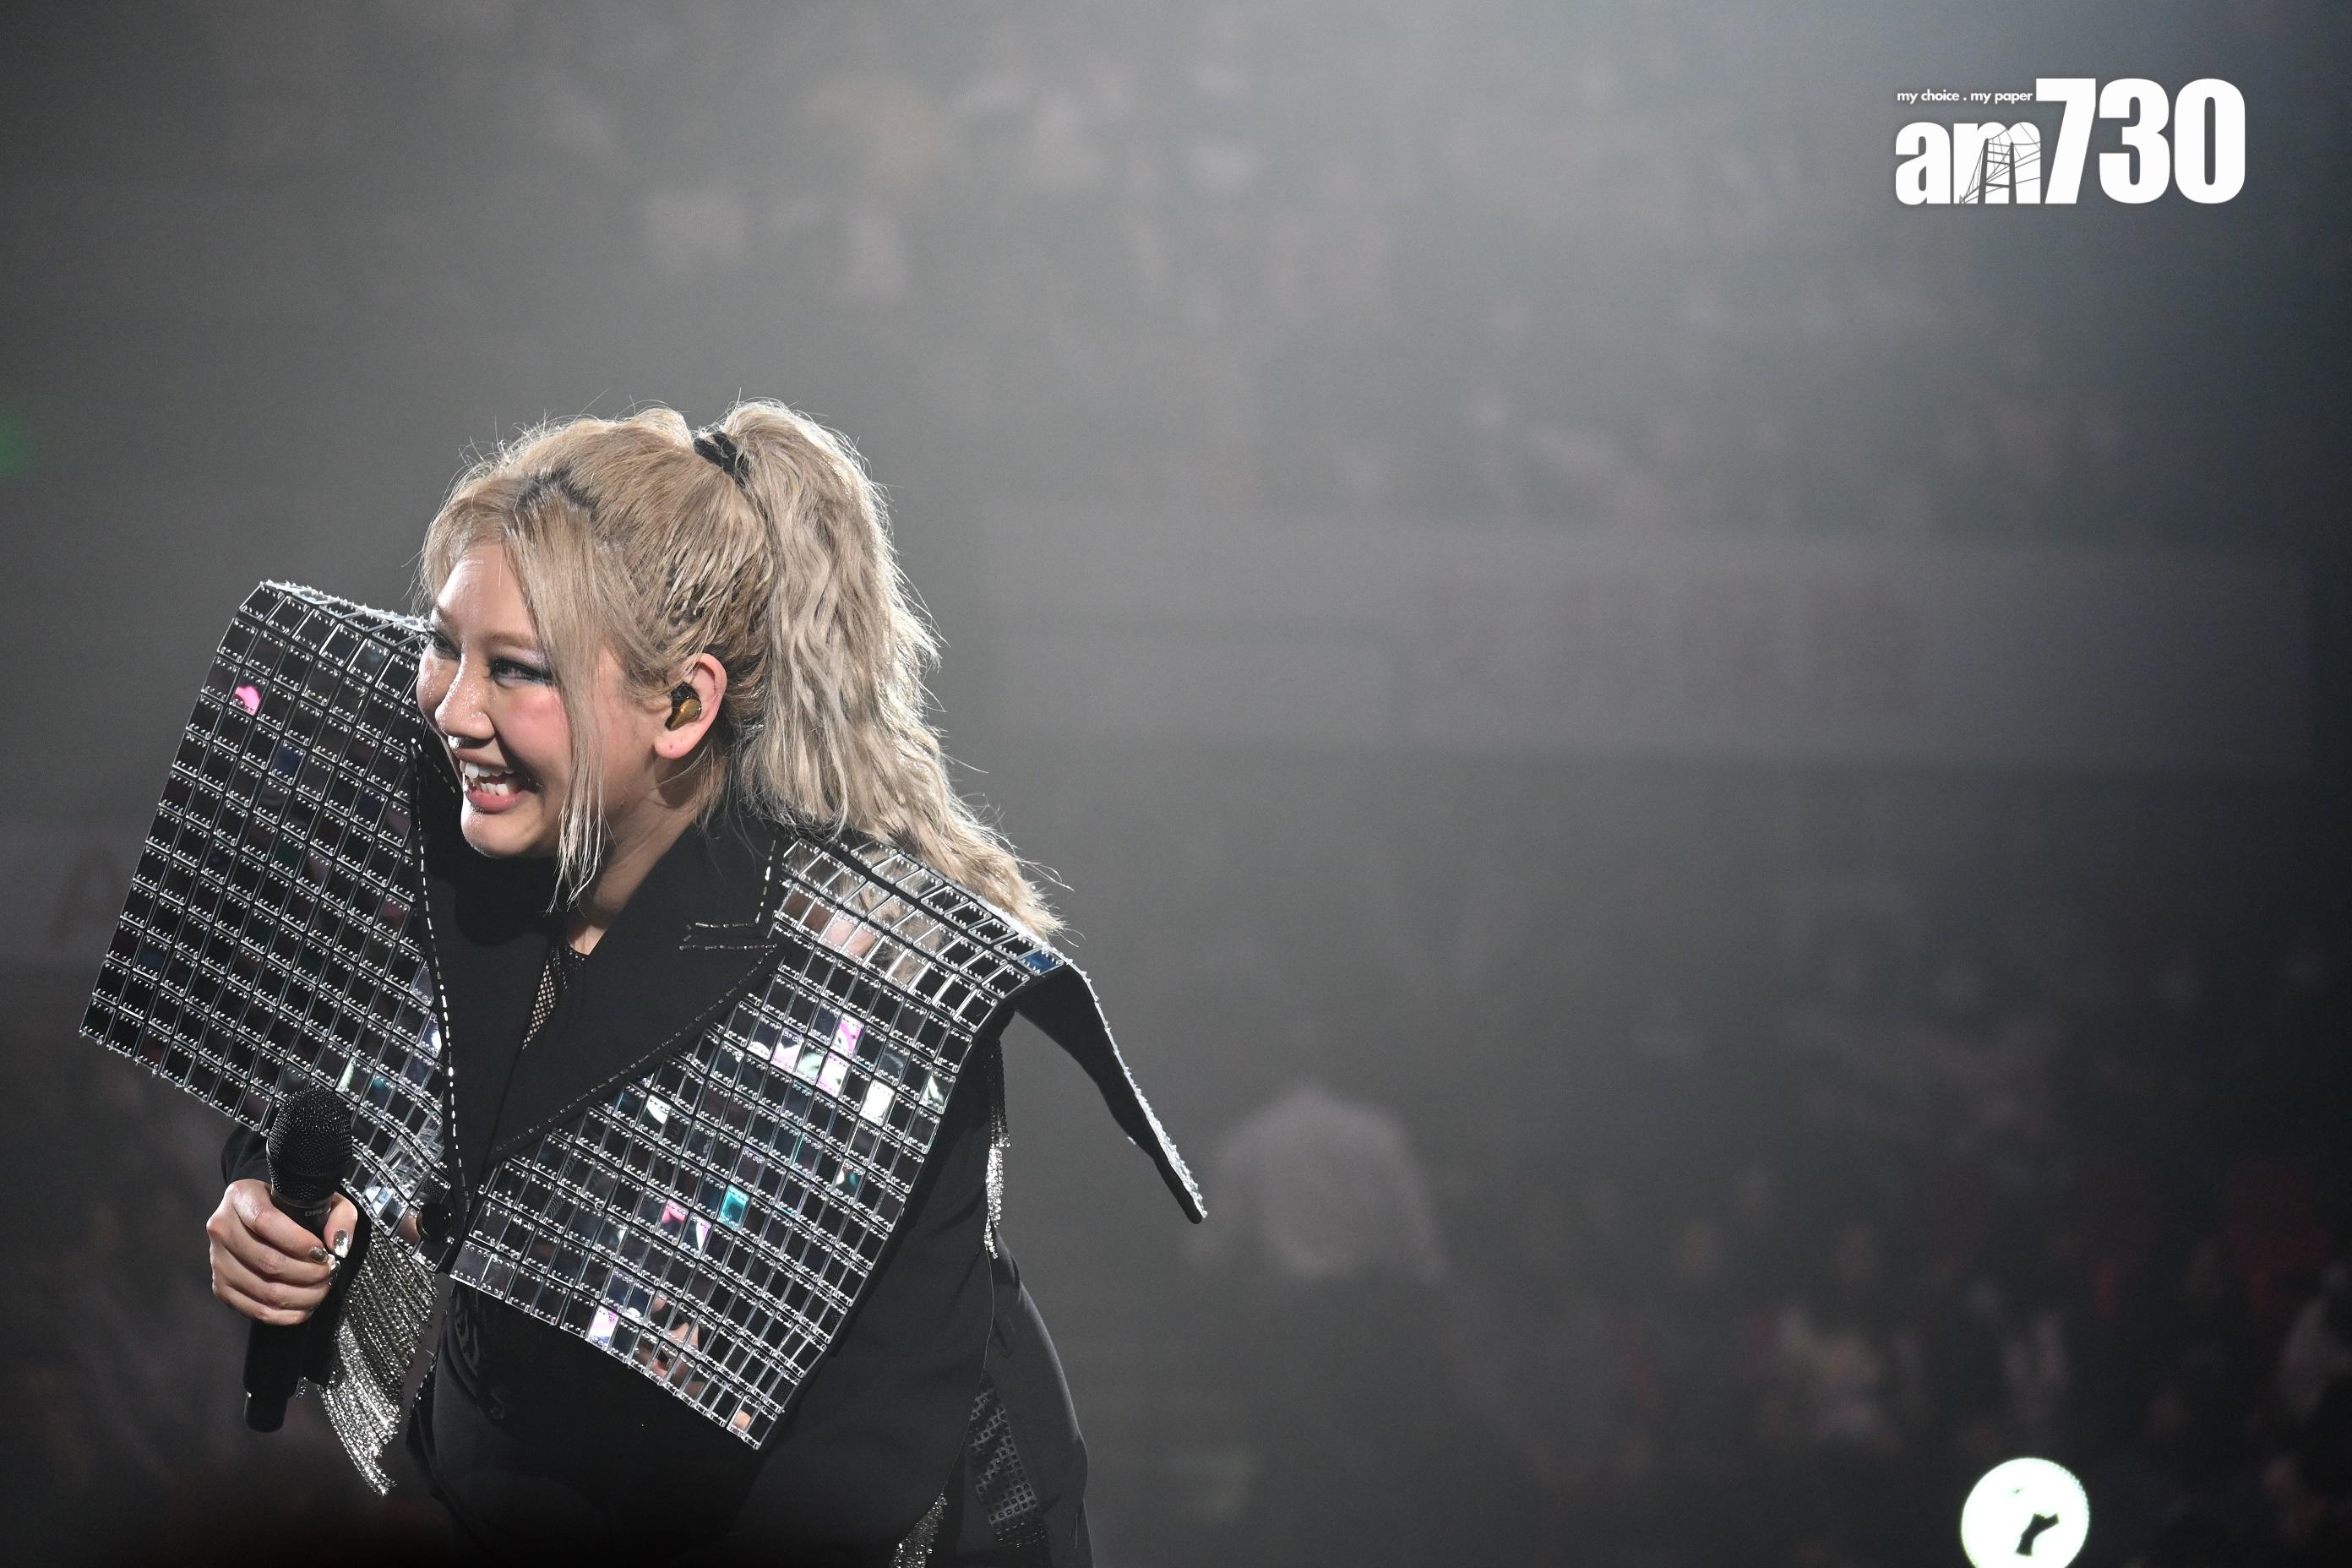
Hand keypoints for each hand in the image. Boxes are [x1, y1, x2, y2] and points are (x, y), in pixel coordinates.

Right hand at [207, 1180, 358, 1325]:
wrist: (260, 1216)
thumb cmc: (294, 1206)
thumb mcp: (321, 1198)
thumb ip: (339, 1216)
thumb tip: (339, 1246)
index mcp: (240, 1196)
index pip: (266, 1222)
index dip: (298, 1241)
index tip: (323, 1252)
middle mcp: (221, 1227)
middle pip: (266, 1260)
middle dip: (307, 1272)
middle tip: (329, 1272)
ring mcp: (217, 1260)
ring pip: (263, 1289)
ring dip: (301, 1295)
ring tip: (322, 1288)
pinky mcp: (220, 1287)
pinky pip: (254, 1309)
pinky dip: (285, 1314)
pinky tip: (305, 1307)